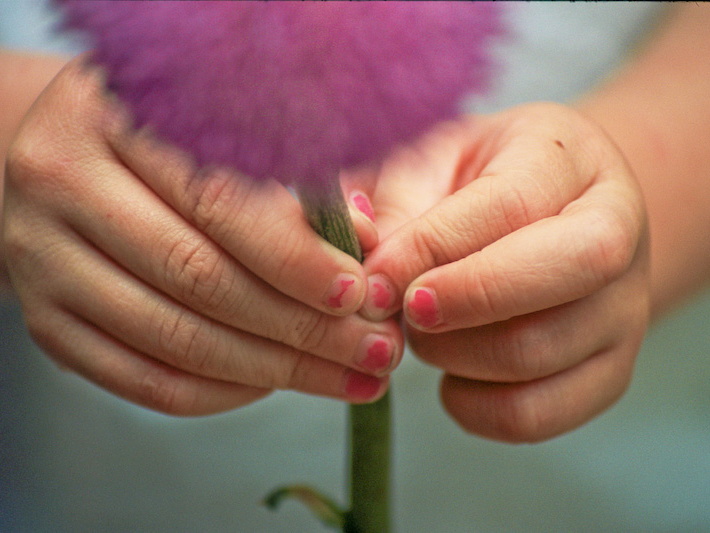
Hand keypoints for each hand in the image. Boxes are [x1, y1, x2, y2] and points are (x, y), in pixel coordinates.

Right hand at [3, 58, 402, 414]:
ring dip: (274, 369)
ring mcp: (42, 261)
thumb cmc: (165, 146)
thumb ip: (293, 179)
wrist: (65, 166)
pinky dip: (218, 393)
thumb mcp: (221, 134)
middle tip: (373, 351)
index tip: (358, 292)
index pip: (217, 200)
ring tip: (346, 378)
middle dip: (302, 327)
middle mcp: (62, 184)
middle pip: (198, 276)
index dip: (294, 255)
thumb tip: (364, 240)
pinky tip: (274, 385)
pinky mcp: (45, 323)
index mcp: (112, 117)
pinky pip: (140, 380)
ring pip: (174, 337)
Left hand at [358, 103, 649, 441]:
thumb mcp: (433, 163)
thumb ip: (395, 202)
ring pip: (538, 353)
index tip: (376, 275)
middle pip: (569, 271)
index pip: (511, 204)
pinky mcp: (609, 373)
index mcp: (569, 159)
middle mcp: (619, 230)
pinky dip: (473, 407)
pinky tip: (450, 376)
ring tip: (421, 330)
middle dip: (466, 298)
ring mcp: (624, 309)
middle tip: (405, 306)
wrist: (547, 213)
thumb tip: (361, 253)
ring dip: (454, 354)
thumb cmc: (477, 183)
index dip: (435, 246)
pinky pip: (538, 414)